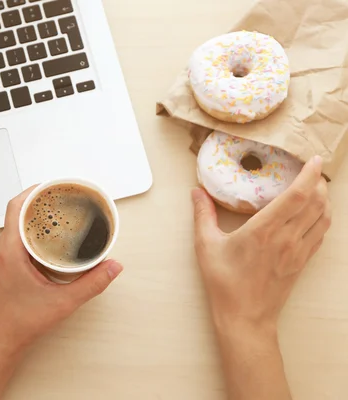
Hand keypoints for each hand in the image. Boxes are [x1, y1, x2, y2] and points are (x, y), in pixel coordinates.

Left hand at [0, 187, 122, 399]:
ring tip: (60, 208)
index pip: (16, 207)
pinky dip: (34, 227)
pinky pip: (19, 234)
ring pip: (18, 222)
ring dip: (37, 213)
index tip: (53, 184)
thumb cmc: (21, 321)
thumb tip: (112, 266)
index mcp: (10, 250)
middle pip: (18, 210)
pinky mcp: (8, 262)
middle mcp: (3, 248)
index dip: (34, 190)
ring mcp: (4, 255)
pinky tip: (52, 232)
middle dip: (40, 198)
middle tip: (63, 194)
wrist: (3, 339)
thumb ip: (91, 284)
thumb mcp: (63, 302)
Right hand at [191, 155, 330, 333]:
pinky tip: (315, 213)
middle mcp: (286, 239)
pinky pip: (320, 233)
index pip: (297, 196)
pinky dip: (323, 217)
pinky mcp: (302, 262)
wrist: (244, 318)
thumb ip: (203, 215)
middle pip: (316, 203)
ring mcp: (298, 251)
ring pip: (323, 218)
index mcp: (264, 231)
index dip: (310, 175)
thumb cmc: (224, 283)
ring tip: (317, 187)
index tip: (313, 160)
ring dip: (324, 199)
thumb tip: (196, 192)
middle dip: (320, 182)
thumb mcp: (206, 246)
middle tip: (314, 169)